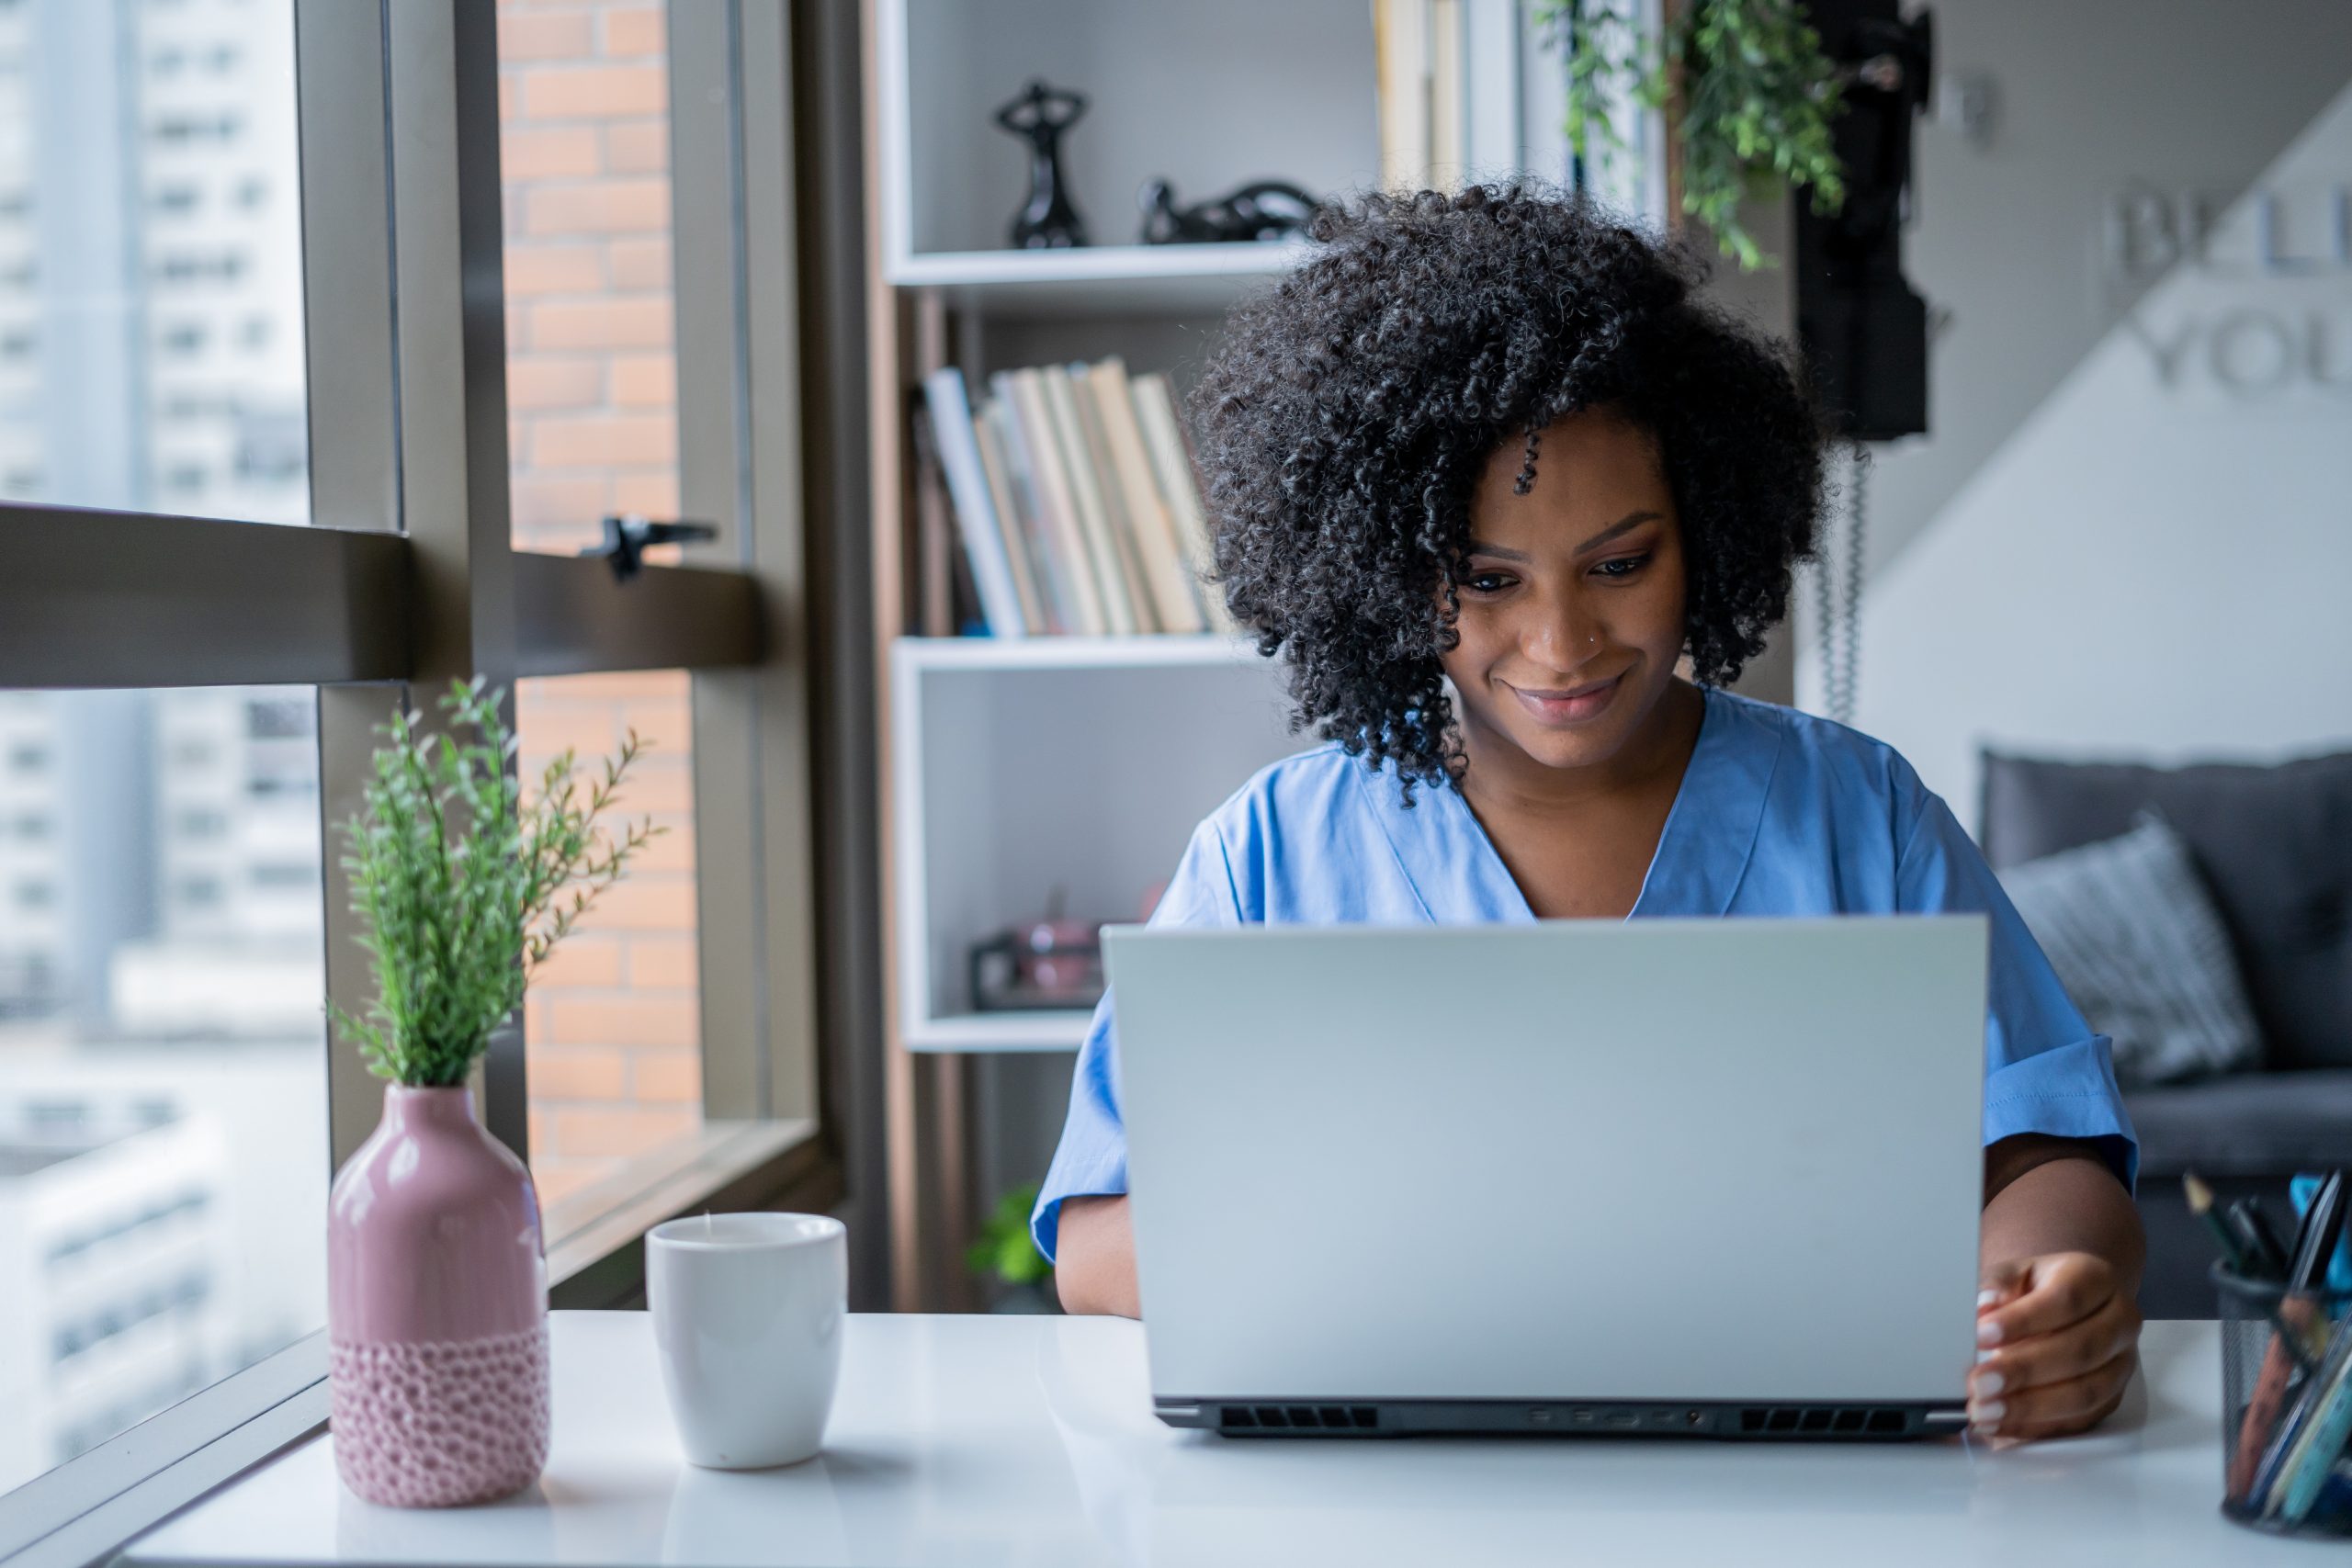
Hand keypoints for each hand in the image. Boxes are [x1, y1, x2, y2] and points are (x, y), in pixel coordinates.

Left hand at [1968, 1252, 2139, 1441]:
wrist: (2065, 1306)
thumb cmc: (2036, 1289)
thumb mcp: (2015, 1274)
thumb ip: (1999, 1285)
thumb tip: (1983, 1309)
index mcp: (2096, 1279)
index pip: (2066, 1300)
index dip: (2023, 1320)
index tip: (1982, 1334)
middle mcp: (2119, 1322)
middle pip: (2080, 1351)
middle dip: (2024, 1370)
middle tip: (1979, 1382)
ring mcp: (2120, 1365)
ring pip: (2084, 1393)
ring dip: (2029, 1407)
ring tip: (1985, 1409)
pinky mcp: (2110, 1400)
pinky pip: (2077, 1421)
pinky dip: (2033, 1426)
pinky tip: (1998, 1423)